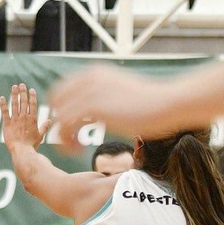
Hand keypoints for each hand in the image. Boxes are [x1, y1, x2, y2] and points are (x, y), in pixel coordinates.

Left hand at [0, 83, 53, 152]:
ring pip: (14, 104)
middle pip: (23, 102)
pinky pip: (4, 112)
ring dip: (14, 95)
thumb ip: (45, 127)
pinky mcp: (7, 124)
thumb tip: (50, 120)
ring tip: (14, 87)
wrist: (22, 151)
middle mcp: (24, 117)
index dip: (32, 96)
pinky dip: (3, 105)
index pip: (32, 104)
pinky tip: (2, 98)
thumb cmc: (31, 145)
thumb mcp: (40, 136)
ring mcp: (15, 120)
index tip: (31, 89)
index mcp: (33, 119)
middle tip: (21, 84)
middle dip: (22, 92)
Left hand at [46, 66, 177, 150]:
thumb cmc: (152, 104)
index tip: (70, 128)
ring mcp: (89, 90)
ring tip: (75, 149)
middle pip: (55, 99)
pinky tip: (79, 151)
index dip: (61, 109)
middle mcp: (88, 78)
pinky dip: (67, 141)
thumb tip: (101, 110)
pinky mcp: (93, 106)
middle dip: (58, 121)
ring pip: (58, 114)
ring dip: (62, 135)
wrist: (168, 103)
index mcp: (94, 73)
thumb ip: (106, 98)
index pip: (63, 89)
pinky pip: (65, 124)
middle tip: (68, 139)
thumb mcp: (122, 95)